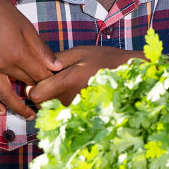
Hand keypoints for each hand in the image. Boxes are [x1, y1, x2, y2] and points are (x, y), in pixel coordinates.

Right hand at [0, 0, 60, 117]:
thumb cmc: (1, 11)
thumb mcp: (26, 27)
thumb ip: (41, 49)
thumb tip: (57, 67)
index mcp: (17, 54)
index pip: (39, 76)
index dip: (50, 83)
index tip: (57, 88)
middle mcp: (1, 64)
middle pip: (23, 86)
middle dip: (37, 96)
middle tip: (47, 106)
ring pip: (2, 94)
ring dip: (15, 107)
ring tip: (26, 115)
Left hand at [25, 45, 141, 107]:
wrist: (133, 75)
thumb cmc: (106, 60)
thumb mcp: (80, 52)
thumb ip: (55, 61)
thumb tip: (35, 70)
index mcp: (68, 81)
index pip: (36, 96)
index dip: (35, 88)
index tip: (41, 81)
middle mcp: (72, 100)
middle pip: (43, 106)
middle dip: (46, 95)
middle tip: (59, 82)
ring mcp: (80, 111)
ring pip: (55, 111)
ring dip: (58, 100)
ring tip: (74, 87)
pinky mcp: (86, 116)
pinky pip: (68, 114)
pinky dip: (69, 106)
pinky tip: (80, 95)